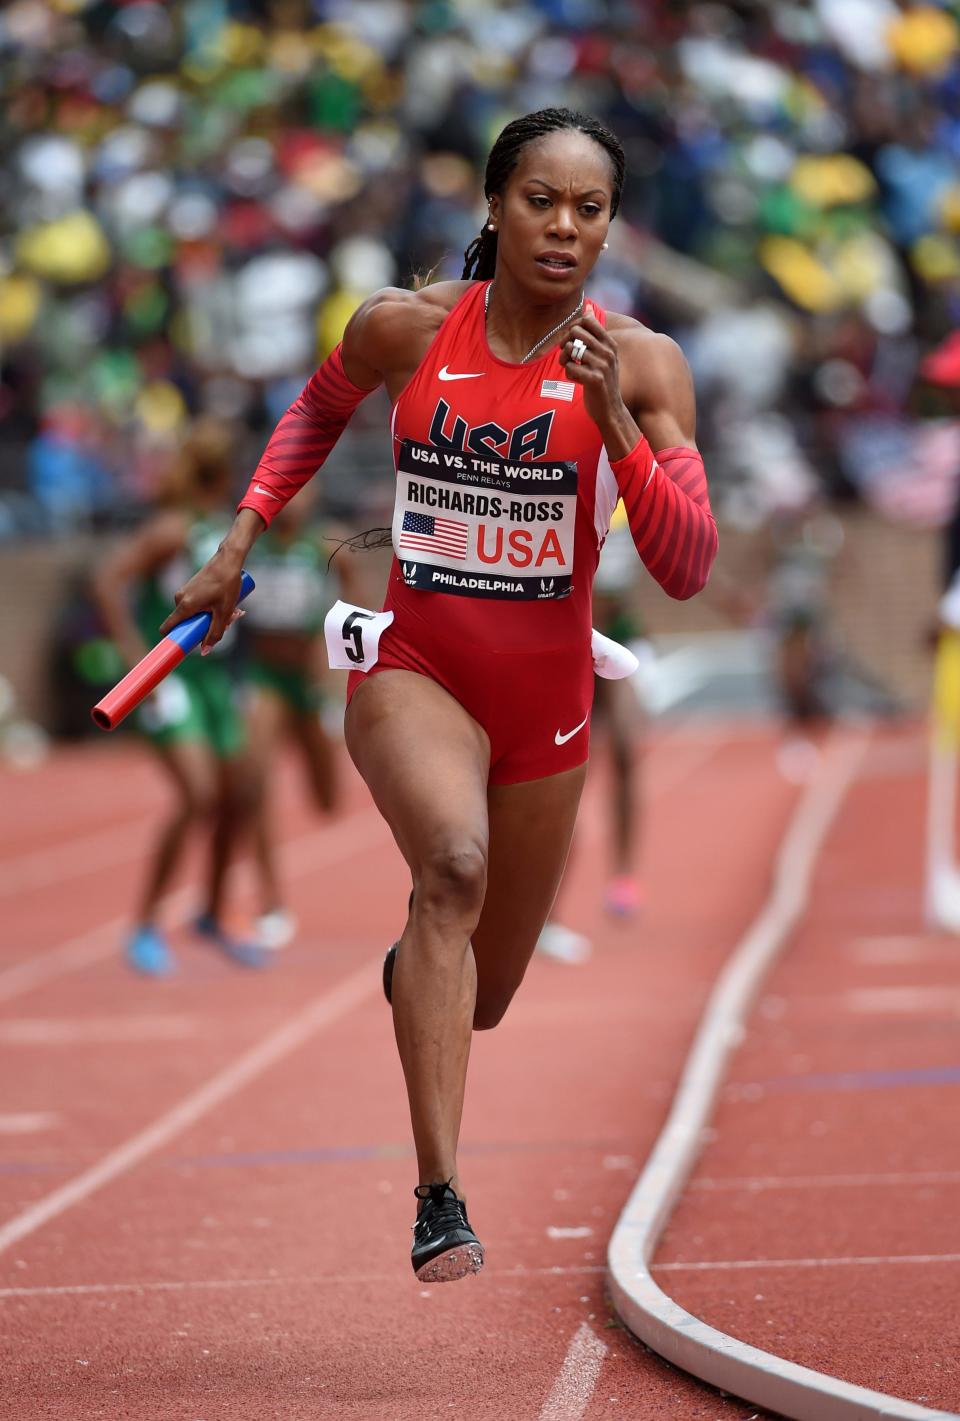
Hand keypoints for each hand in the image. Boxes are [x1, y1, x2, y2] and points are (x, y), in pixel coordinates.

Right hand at [158, 546, 243, 652]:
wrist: (228, 559)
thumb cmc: (227, 584)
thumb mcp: (224, 612)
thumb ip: (215, 633)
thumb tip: (204, 652)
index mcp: (185, 606)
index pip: (168, 628)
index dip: (174, 640)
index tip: (184, 648)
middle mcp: (180, 599)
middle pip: (187, 623)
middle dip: (206, 627)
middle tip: (228, 622)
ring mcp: (184, 592)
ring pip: (194, 614)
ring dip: (211, 617)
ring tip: (232, 611)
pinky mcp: (190, 588)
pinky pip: (196, 606)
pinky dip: (209, 608)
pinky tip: (226, 603)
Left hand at [558, 314, 637, 455]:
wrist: (610, 409)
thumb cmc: (603, 380)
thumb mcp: (603, 355)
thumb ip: (595, 332)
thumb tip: (588, 306)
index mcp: (610, 343)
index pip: (587, 321)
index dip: (574, 328)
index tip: (573, 341)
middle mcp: (608, 352)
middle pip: (575, 331)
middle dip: (565, 342)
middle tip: (567, 355)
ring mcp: (602, 365)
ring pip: (570, 349)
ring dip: (564, 359)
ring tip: (570, 368)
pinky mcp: (594, 379)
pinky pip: (570, 367)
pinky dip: (569, 374)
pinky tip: (576, 380)